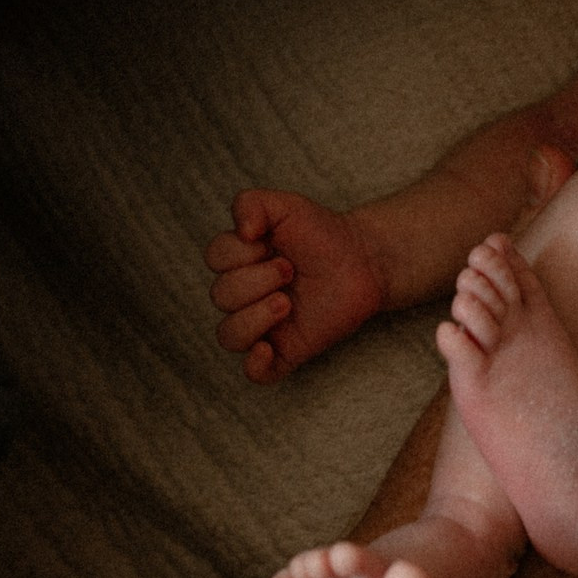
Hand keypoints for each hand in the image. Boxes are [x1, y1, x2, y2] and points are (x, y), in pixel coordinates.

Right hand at [206, 189, 386, 381]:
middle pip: (221, 295)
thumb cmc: (322, 234)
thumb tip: (241, 232)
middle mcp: (244, 296)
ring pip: (229, 336)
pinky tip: (267, 348)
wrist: (362, 259)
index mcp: (238, 262)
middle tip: (291, 270)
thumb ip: (252, 204)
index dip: (242, 251)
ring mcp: (263, 326)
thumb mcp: (287, 205)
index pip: (215, 258)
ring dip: (255, 316)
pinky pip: (255, 373)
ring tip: (288, 302)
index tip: (273, 243)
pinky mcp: (285, 351)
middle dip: (257, 279)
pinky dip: (254, 364)